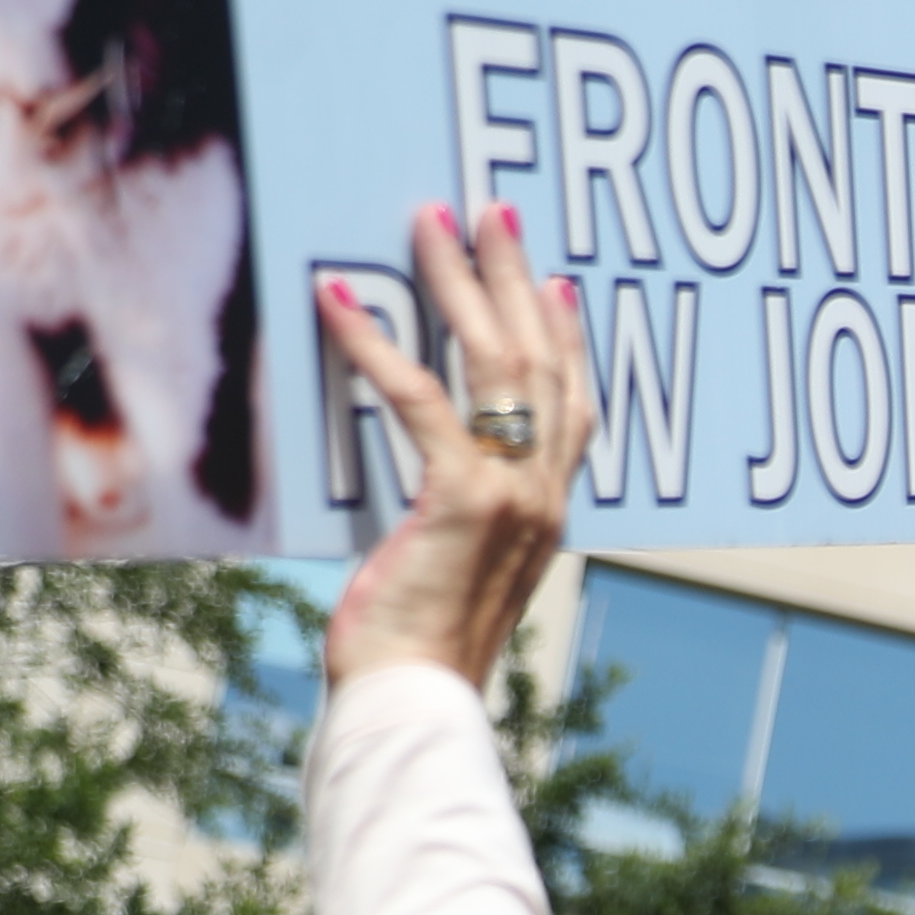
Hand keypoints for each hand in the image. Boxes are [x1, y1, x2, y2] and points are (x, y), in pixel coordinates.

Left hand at [318, 205, 587, 688]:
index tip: (553, 281)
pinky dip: (376, 344)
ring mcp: (514, 497)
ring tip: (432, 224)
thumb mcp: (450, 572)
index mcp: (551, 515)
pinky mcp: (462, 500)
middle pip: (541, 365)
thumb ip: (458, 521)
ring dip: (461, 284)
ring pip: (498, 367)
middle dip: (517, 280)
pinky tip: (340, 299)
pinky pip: (421, 402)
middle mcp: (546, 498)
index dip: (565, 339)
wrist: (418, 700)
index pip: (574, 407)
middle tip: (493, 215)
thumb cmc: (420, 651)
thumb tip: (432, 488)